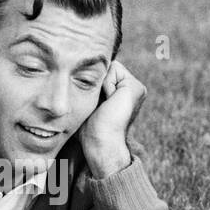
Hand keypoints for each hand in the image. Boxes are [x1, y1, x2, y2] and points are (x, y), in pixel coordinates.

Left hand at [79, 60, 145, 178]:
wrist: (100, 141)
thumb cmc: (89, 129)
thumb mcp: (87, 104)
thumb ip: (88, 88)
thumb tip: (74, 74)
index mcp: (121, 93)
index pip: (102, 73)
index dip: (92, 83)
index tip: (95, 105)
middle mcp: (130, 89)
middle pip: (105, 68)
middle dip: (96, 83)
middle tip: (100, 106)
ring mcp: (135, 87)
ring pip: (109, 68)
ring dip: (101, 86)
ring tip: (104, 105)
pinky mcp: (136, 87)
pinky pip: (114, 70)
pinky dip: (106, 86)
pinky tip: (110, 102)